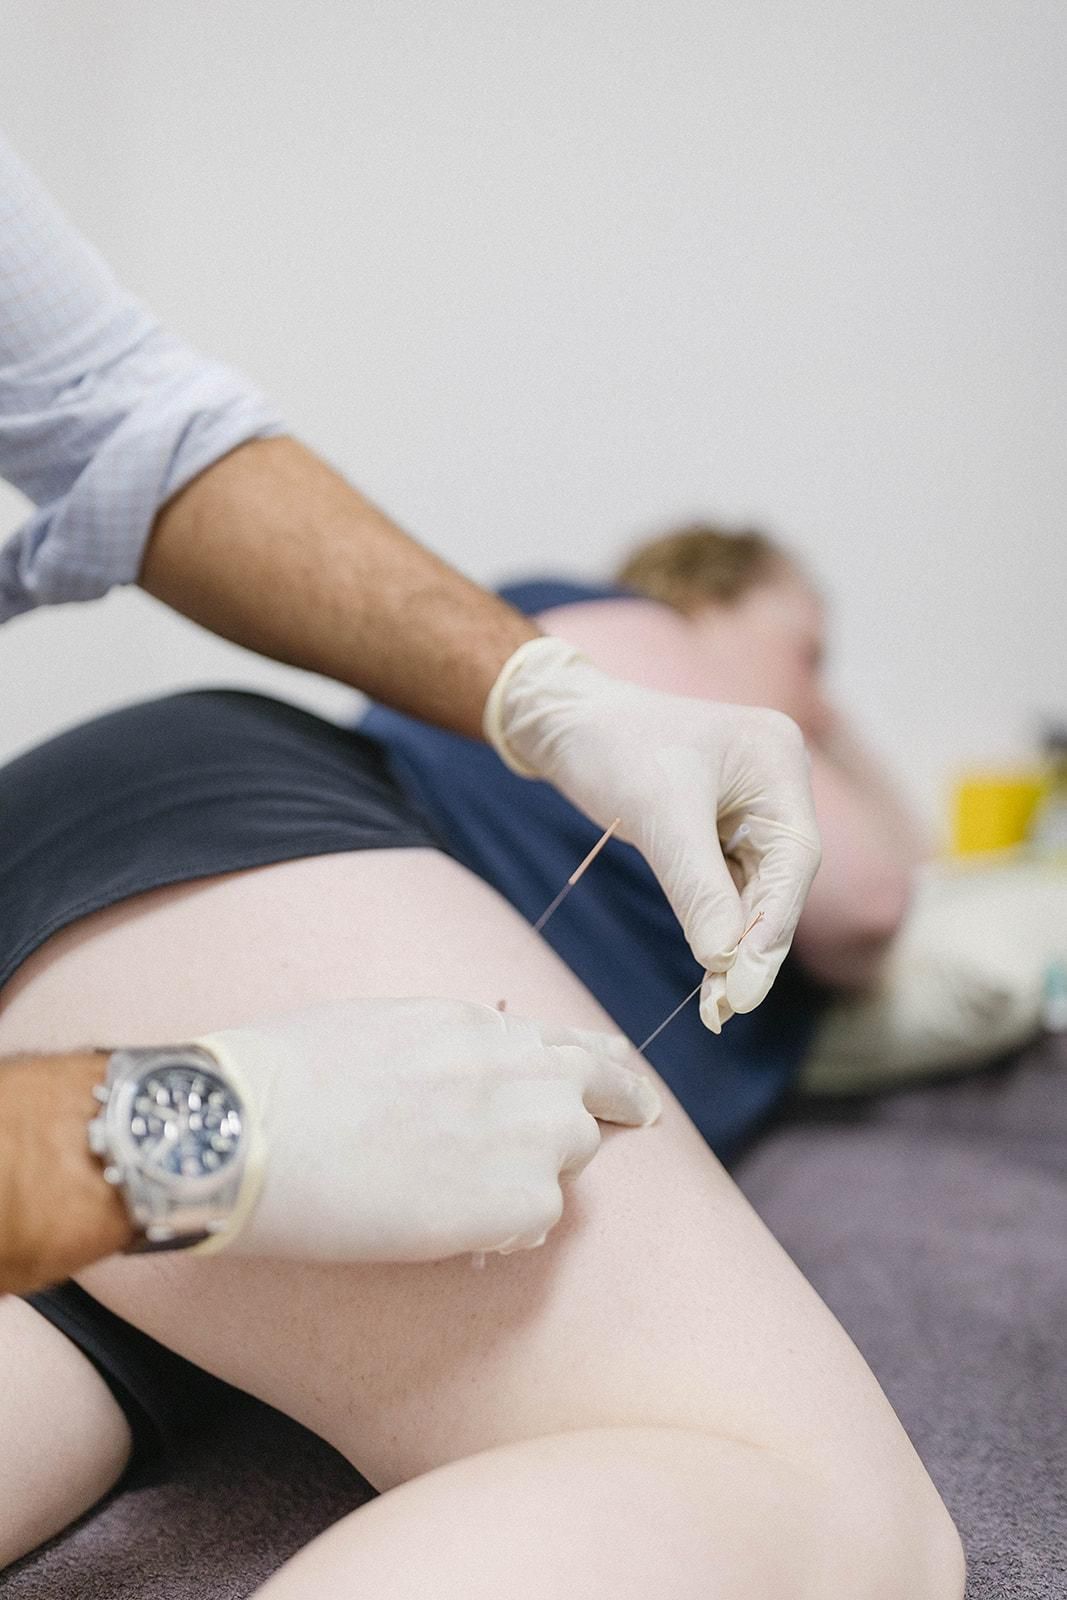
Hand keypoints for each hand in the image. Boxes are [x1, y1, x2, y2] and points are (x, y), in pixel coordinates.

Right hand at [194, 996, 659, 1262]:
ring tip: (478, 1195)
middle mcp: (514, 1064)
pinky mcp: (517, 1198)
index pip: (565, 1038)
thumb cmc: (278, 1082)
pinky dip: (508, 1230)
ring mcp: (525, 1129)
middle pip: (602, 1086)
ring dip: (542, 1172)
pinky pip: (540, 1219)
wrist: (243, 1128)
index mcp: (473, 1022)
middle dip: (618, 1105)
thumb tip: (462, 1069)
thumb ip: (440, 1047)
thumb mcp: (373, 1030)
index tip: (621, 1074)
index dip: (599, 1059)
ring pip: (574, 1154)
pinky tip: (458, 1234)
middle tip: (642, 1119)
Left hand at [485, 637, 821, 1029]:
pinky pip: (729, 886)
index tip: (747, 985)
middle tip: (728, 1006)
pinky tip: (711, 974)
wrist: (567, 721)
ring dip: (735, 944)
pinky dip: (717, 927)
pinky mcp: (724, 829)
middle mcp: (776, 783)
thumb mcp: (657, 817)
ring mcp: (752, 807)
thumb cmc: (612, 747)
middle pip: (781, 880)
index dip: (774, 926)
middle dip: (753, 943)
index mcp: (777, 760)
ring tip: (716, 1005)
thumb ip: (697, 888)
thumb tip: (724, 961)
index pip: (794, 857)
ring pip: (756, 890)